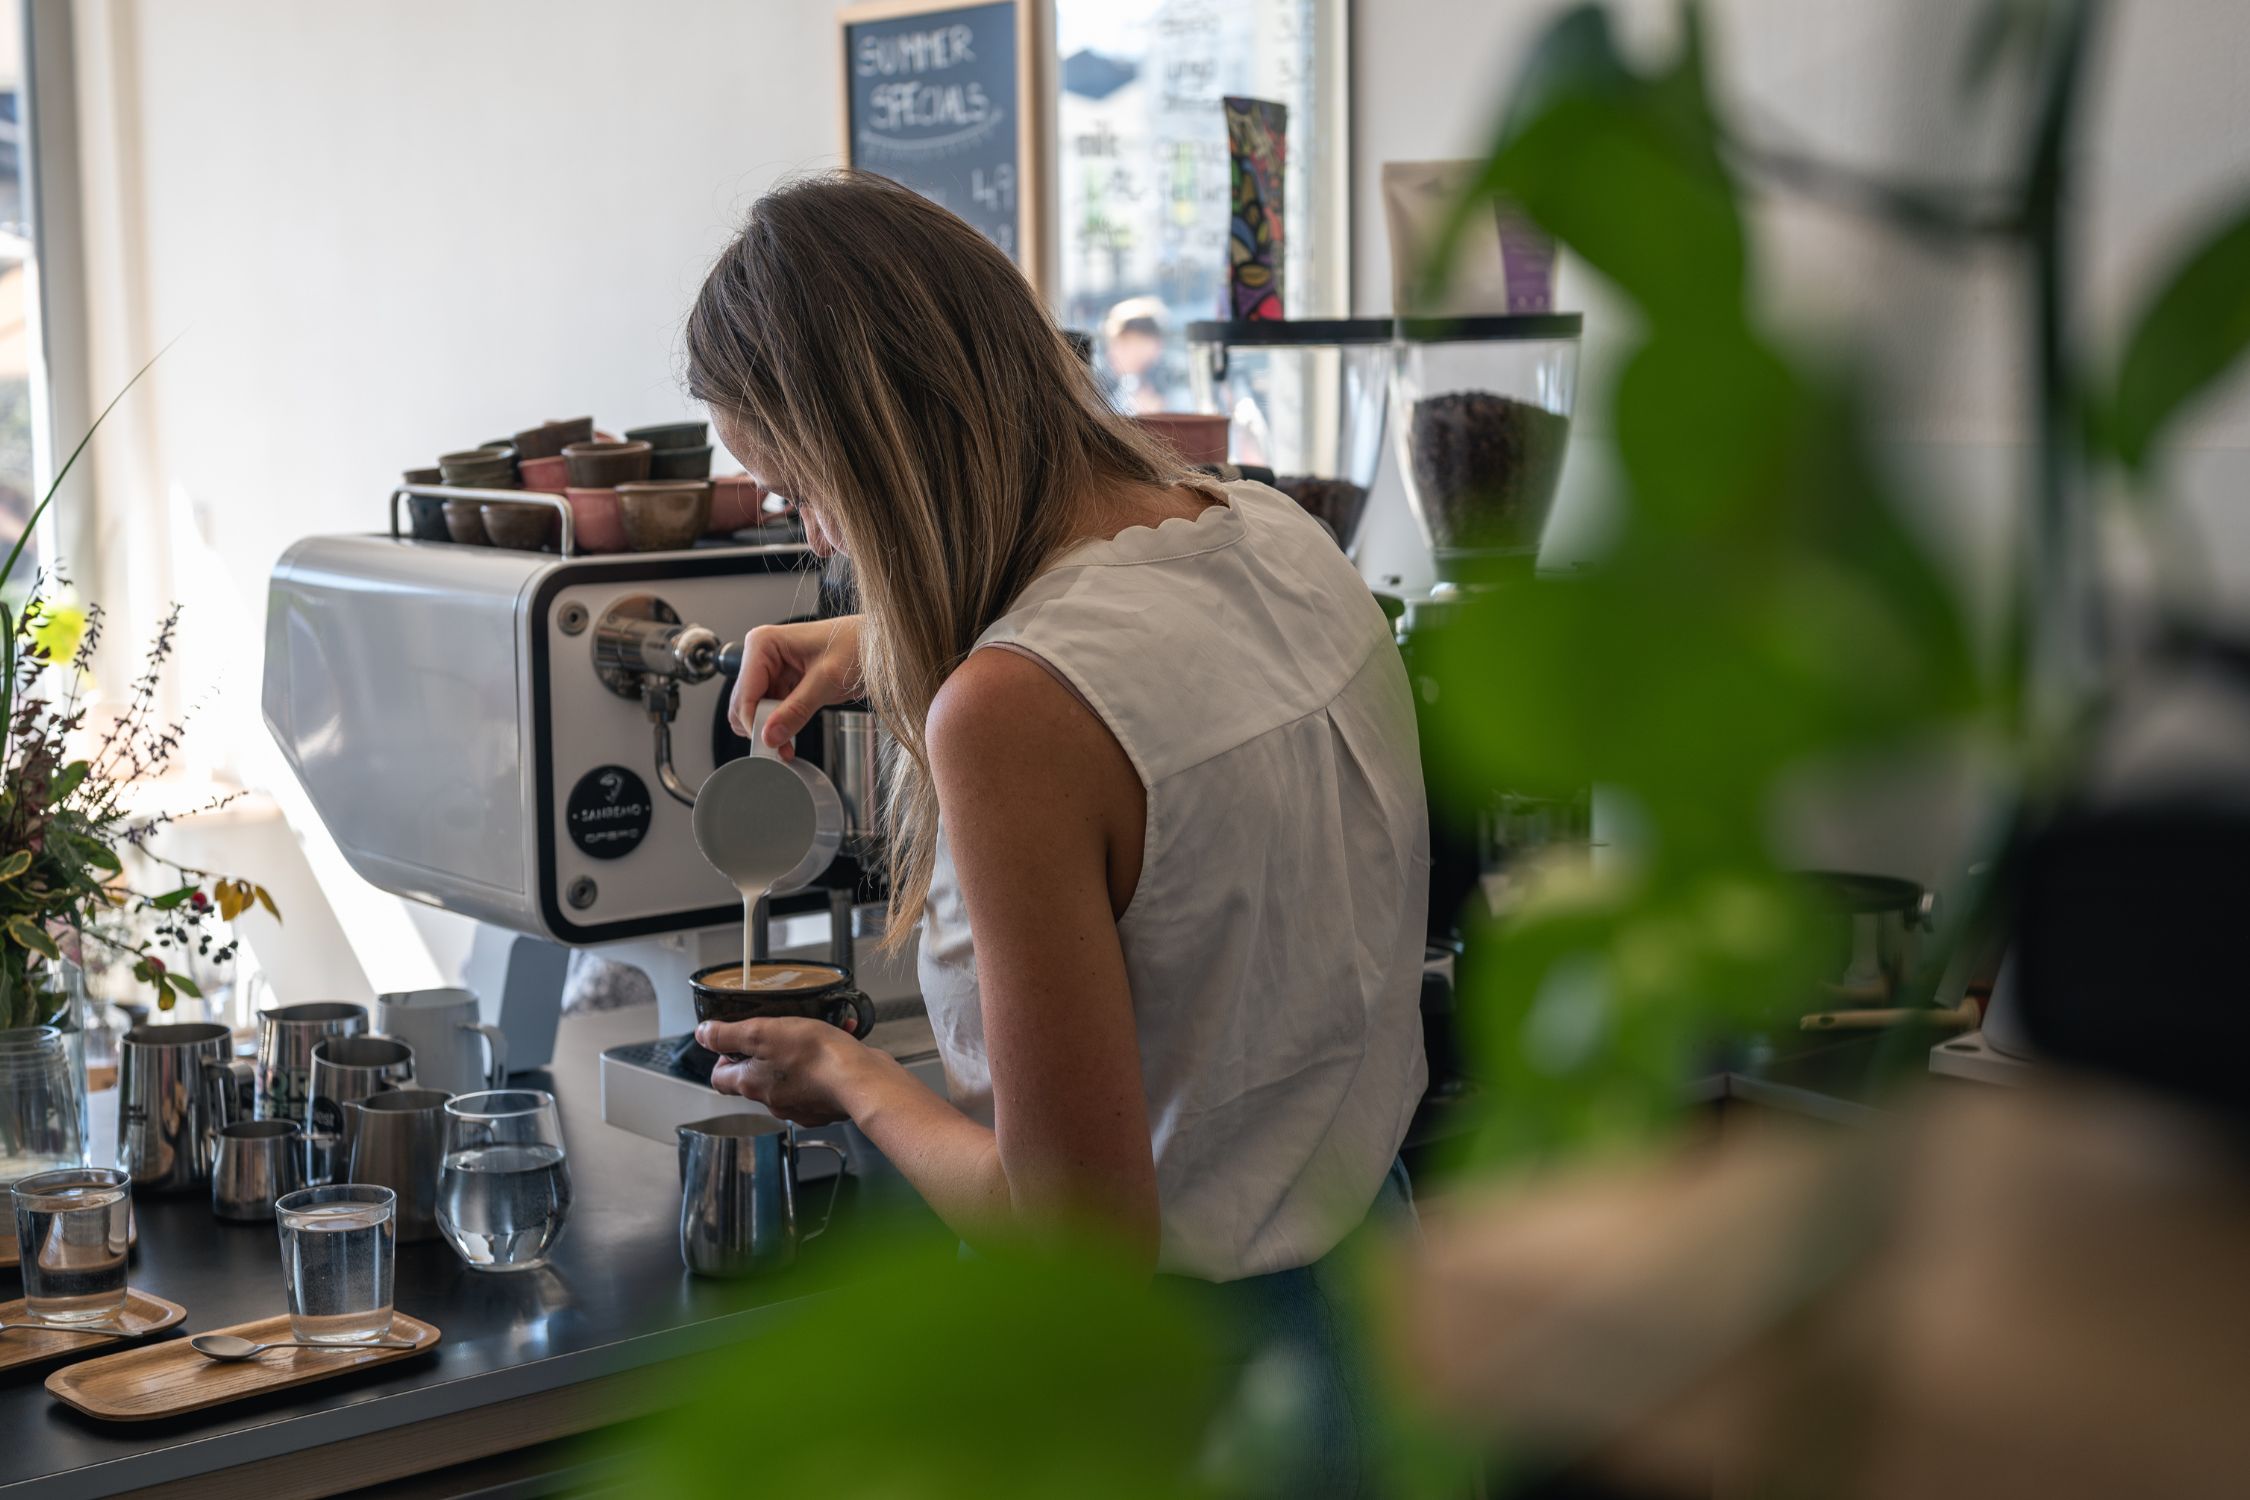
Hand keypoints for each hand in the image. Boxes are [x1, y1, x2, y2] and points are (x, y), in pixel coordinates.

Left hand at [698, 1016, 866, 1126]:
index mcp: (751, 1084)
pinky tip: (834, 1043)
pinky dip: (822, 1064)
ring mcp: (800, 1105)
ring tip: (813, 1033)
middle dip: (764, 1052)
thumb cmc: (816, 1058)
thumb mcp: (762, 1032)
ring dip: (796, 1055)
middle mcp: (772, 1101)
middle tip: (777, 1031)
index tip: (735, 1042)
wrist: (861, 1080)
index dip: (723, 1057)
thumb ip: (728, 1034)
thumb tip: (703, 1035)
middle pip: (754, 1077)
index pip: (719, 1077)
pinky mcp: (824, 1105)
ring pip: (788, 1077)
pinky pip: (816, 1081)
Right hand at [728, 615, 864, 756]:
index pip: (745, 694)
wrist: (878, 643)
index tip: (770, 746)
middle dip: (761, 729)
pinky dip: (779, 727)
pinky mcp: (783, 683)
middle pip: (744, 704)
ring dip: (770, 732)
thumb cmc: (859, 644)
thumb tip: (771, 735)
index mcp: (764, 644)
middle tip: (780, 748)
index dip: (755, 723)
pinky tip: (790, 739)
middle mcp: (762, 655)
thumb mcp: (827, 680)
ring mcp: (772, 670)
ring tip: (788, 747)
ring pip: (755, 711)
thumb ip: (797, 709)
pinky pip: (771, 712)